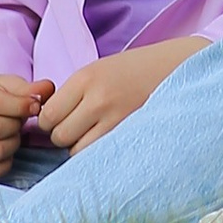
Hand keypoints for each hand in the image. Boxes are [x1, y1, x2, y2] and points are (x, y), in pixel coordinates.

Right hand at [0, 72, 46, 179]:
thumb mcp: (12, 86)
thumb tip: (47, 90)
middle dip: (15, 126)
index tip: (35, 107)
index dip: (20, 106)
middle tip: (20, 121)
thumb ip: (30, 89)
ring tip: (13, 134)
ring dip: (13, 144)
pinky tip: (7, 150)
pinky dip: (6, 163)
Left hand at [41, 36, 203, 151]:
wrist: (177, 67)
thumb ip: (72, 93)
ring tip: (96, 133)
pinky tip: (108, 141)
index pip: (48, 115)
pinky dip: (97, 153)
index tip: (61, 118)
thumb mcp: (98, 70)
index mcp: (85, 78)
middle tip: (79, 127)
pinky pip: (98, 155)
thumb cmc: (133, 70)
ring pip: (76, 150)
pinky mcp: (130, 134)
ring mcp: (115, 118)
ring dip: (81, 146)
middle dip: (64, 135)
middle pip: (59, 135)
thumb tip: (46, 120)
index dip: (50, 121)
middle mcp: (97, 98)